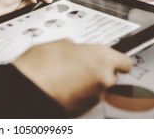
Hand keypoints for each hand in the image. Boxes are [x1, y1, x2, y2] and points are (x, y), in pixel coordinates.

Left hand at [0, 0, 51, 21]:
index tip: (49, 1)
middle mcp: (23, 0)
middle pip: (39, 4)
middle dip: (43, 6)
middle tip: (46, 8)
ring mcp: (21, 10)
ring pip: (35, 13)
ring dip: (37, 13)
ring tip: (39, 13)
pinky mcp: (18, 20)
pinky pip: (28, 21)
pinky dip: (31, 20)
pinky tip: (32, 18)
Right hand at [13, 39, 131, 116]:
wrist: (30, 90)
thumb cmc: (42, 66)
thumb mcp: (60, 43)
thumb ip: (76, 47)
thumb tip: (75, 50)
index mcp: (102, 58)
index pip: (124, 61)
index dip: (116, 59)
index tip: (110, 58)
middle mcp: (104, 80)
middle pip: (110, 76)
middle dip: (97, 71)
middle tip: (79, 64)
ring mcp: (94, 97)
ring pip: (97, 88)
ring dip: (86, 83)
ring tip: (65, 75)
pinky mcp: (84, 110)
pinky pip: (85, 99)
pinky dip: (77, 94)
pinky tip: (62, 86)